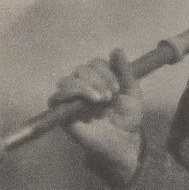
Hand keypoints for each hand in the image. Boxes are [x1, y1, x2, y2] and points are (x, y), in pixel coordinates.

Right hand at [51, 49, 142, 188]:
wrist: (124, 140)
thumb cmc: (128, 117)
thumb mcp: (132, 91)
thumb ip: (124, 71)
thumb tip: (116, 49)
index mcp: (99, 80)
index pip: (94, 63)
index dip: (106, 70)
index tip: (118, 87)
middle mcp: (83, 87)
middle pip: (81, 69)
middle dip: (98, 79)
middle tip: (111, 96)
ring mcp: (72, 100)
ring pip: (68, 80)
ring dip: (86, 86)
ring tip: (102, 99)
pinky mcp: (62, 114)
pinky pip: (56, 97)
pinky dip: (72, 94)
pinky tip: (90, 101)